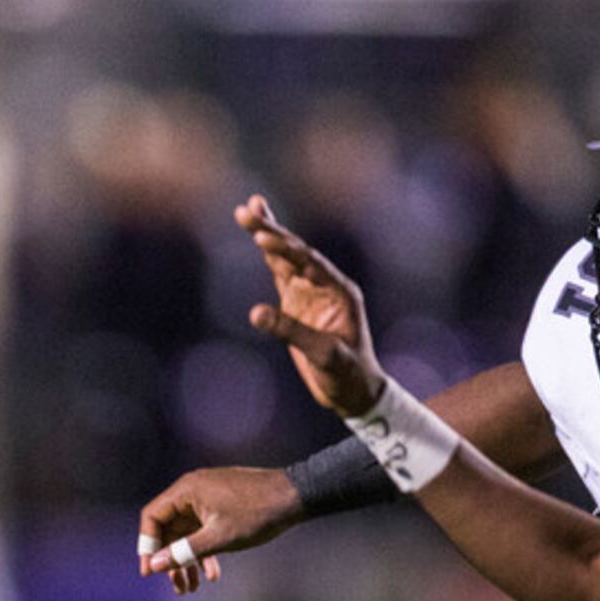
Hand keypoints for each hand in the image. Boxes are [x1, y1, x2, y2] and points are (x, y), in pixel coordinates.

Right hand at [137, 466, 302, 591]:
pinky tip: (214, 574)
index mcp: (186, 490)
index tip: (149, 572)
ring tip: (193, 589)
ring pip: (187, 533)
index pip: (152, 517)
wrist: (296, 496)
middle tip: (177, 588)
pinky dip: (205, 551)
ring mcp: (207, 497)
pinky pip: (203, 529)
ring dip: (188, 561)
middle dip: (172, 561)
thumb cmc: (257, 514)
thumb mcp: (219, 538)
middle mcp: (192, 490)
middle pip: (169, 529)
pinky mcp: (220, 504)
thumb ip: (184, 552)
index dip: (147, 546)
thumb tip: (154, 565)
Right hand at [236, 194, 386, 414]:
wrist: (353, 391)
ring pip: (286, 257)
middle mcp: (326, 285)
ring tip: (246, 209)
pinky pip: (280, 272)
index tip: (261, 236)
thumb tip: (255, 313)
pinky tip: (256, 234)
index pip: (310, 262)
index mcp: (341, 292)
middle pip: (296, 251)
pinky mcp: (297, 301)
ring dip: (268, 234)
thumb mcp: (323, 355)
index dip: (285, 248)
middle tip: (247, 209)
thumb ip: (291, 331)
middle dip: (271, 230)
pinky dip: (268, 254)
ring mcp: (311, 291)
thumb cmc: (346, 374)